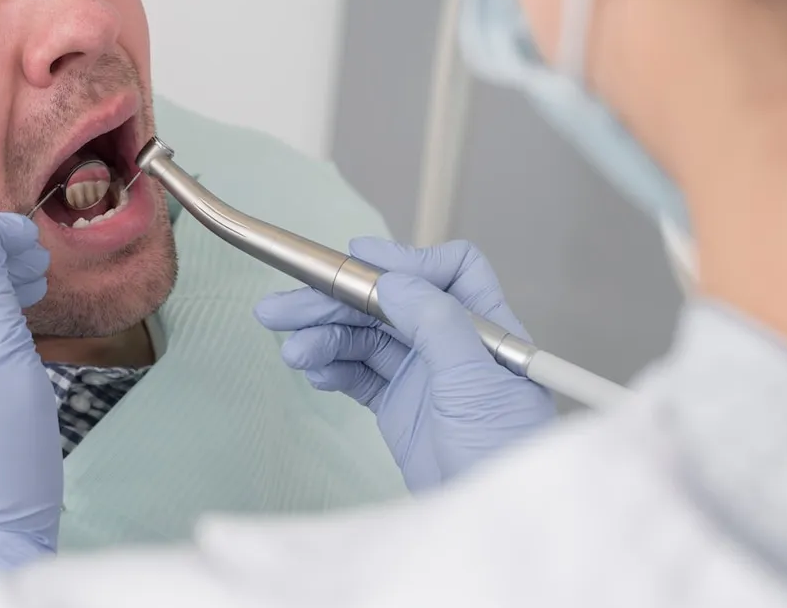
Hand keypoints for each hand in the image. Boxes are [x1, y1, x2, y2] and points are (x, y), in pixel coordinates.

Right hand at [254, 238, 553, 491]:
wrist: (491, 525)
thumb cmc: (505, 457)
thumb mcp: (474, 384)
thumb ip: (436, 324)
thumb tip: (395, 279)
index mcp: (484, 329)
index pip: (450, 271)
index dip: (404, 261)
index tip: (357, 262)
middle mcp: (453, 346)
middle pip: (389, 303)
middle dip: (336, 301)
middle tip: (282, 308)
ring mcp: (424, 378)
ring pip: (365, 338)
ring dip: (324, 337)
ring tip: (292, 352)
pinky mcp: (400, 410)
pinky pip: (358, 374)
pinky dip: (332, 367)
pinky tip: (312, 371)